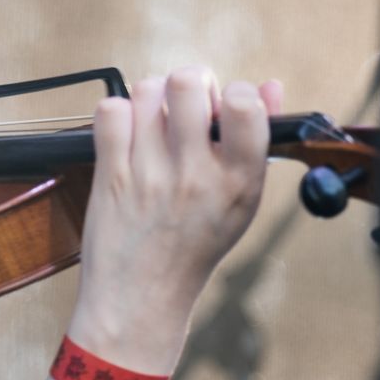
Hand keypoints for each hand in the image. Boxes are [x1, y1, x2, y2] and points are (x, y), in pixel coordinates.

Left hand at [66, 68, 282, 372]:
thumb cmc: (194, 246)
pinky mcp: (110, 176)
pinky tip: (127, 137)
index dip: (232, 92)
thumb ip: (256, 141)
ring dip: (150, 100)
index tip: (223, 108)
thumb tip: (269, 86)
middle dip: (188, 84)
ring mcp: (149, 174)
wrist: (142, 297)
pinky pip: (110, 112)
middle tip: (184, 108)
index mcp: (239, 181)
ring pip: (146, 92)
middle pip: (188, 83)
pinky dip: (117, 115)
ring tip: (154, 125)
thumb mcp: (241, 202)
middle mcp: (195, 175)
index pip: (244, 104)